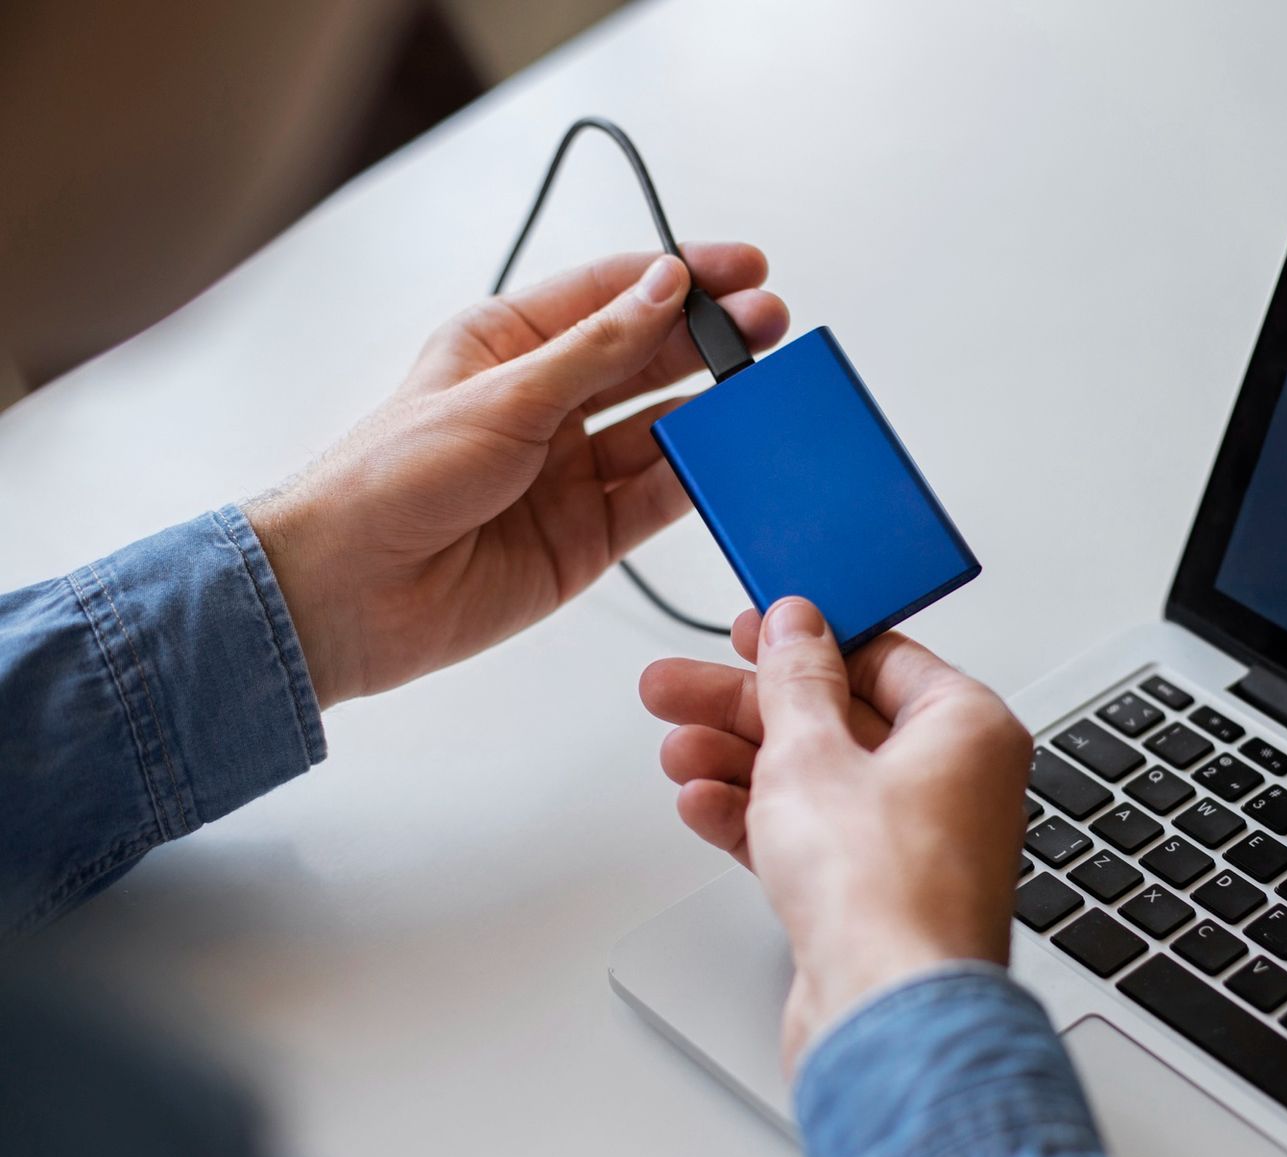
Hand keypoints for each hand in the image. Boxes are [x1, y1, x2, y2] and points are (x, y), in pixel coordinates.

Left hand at [246, 247, 787, 706]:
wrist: (349, 593)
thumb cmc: (389, 480)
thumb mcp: (502, 397)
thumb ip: (596, 350)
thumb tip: (664, 289)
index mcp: (510, 345)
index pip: (612, 294)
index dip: (681, 276)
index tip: (744, 267)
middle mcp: (546, 404)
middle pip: (648, 357)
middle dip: (712, 337)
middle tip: (770, 322)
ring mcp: (570, 471)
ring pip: (663, 428)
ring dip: (713, 408)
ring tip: (765, 387)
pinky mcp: (588, 535)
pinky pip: (658, 497)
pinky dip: (699, 479)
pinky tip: (733, 457)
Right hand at [640, 598, 1032, 1073]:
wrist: (886, 1014)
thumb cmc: (884, 891)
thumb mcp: (811, 753)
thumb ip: (795, 682)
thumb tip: (795, 630)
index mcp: (968, 728)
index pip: (884, 657)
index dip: (808, 641)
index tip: (752, 632)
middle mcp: (956, 784)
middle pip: (839, 719)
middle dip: (748, 707)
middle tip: (678, 689)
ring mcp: (918, 846)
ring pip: (819, 782)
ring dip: (741, 762)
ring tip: (677, 749)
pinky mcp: (880, 899)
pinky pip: (815, 839)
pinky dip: (759, 820)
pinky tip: (703, 806)